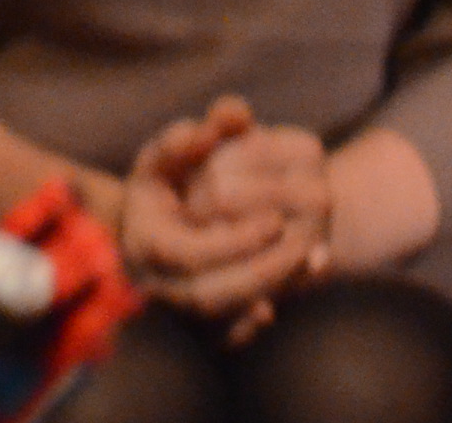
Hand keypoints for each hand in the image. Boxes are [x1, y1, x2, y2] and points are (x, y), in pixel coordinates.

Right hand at [117, 99, 313, 331]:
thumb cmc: (161, 179)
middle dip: (260, 271)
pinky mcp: (192, 322)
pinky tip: (280, 302)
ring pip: (220, 318)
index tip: (277, 219)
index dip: (237, 240)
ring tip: (308, 261)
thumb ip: (200, 130)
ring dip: (266, 291)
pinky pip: (223, 335)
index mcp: (144, 238)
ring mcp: (171, 306)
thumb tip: (234, 115)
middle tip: (303, 245)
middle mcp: (154, 280)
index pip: (192, 253)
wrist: (143, 225)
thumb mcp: (170, 149)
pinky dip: (250, 323)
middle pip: (209, 295)